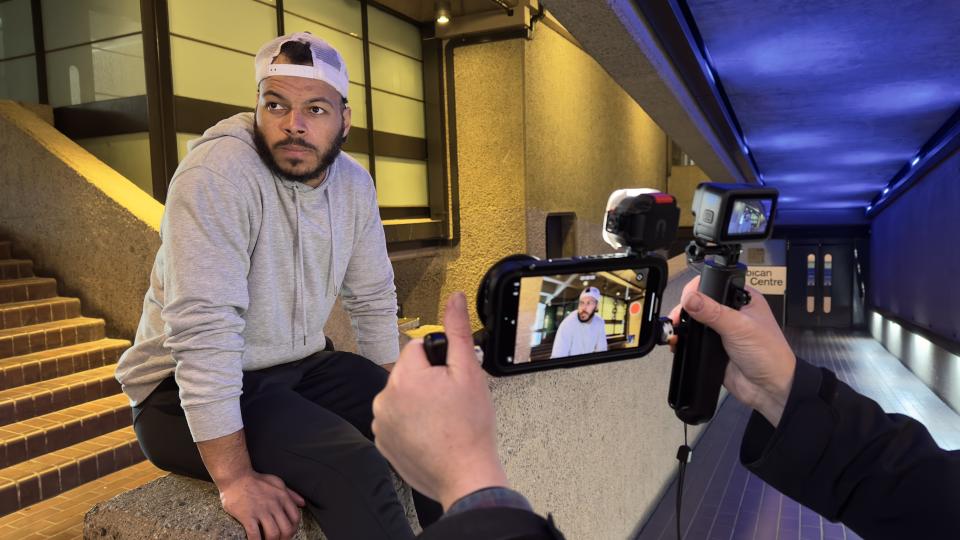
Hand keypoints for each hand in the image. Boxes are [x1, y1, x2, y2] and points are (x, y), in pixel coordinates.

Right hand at [218, 471, 305, 539]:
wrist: (235, 477)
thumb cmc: (256, 480)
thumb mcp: (277, 482)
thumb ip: (291, 493)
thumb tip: (302, 504)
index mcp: (283, 497)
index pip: (295, 518)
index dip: (293, 529)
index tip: (288, 533)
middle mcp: (274, 505)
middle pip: (286, 529)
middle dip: (284, 538)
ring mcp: (261, 511)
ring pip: (273, 534)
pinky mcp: (248, 516)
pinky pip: (255, 535)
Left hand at [372, 292, 507, 509]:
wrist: (464, 475)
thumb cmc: (470, 428)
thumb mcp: (469, 372)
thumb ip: (457, 331)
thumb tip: (454, 298)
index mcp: (405, 377)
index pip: (417, 349)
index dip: (439, 363)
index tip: (451, 382)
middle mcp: (385, 397)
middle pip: (407, 372)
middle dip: (427, 381)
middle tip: (449, 402)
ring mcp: (380, 422)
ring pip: (400, 396)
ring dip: (416, 402)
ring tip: (440, 420)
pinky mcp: (382, 442)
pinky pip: (394, 419)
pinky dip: (409, 423)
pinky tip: (429, 434)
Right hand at [669, 276, 796, 426]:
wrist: (769, 389)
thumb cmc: (769, 354)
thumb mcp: (740, 328)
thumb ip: (713, 312)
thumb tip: (690, 298)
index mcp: (743, 299)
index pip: (715, 284)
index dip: (698, 289)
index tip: (687, 299)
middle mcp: (731, 312)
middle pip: (700, 302)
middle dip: (686, 308)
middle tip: (678, 317)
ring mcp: (720, 331)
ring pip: (694, 321)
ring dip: (682, 325)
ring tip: (675, 329)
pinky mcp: (712, 347)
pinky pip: (692, 340)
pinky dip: (682, 340)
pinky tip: (678, 342)